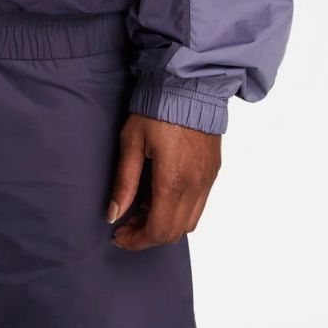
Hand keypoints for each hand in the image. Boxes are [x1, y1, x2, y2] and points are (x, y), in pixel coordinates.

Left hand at [107, 112, 219, 251]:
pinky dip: (179, 211)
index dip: (137, 240)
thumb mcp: (131, 142)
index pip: (158, 230)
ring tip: (141, 209)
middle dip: (148, 235)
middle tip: (126, 223)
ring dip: (165, 224)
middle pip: (174, 232)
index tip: (119, 237)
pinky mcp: (213, 172)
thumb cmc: (157, 110)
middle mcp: (195, 186)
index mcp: (173, 181)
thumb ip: (124, 181)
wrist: (189, 86)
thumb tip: (114, 214)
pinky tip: (161, 195)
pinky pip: (199, 205)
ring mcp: (207, 180)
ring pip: (189, 222)